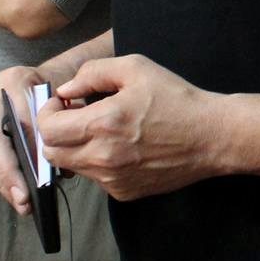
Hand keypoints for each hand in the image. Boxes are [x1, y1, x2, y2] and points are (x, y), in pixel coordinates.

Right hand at [0, 64, 46, 214]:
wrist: (42, 79)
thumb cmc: (57, 91)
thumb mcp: (63, 100)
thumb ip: (60, 125)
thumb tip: (58, 169)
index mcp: (12, 81)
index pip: (14, 122)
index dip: (23, 151)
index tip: (36, 179)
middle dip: (8, 175)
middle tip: (24, 200)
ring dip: (3, 183)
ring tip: (22, 205)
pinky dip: (1, 179)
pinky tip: (15, 196)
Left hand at [39, 55, 228, 200]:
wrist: (212, 137)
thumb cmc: (176, 98)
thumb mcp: (136, 68)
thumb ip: (93, 73)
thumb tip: (66, 90)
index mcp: (102, 124)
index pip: (47, 129)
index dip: (48, 113)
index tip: (64, 104)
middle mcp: (102, 157)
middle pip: (52, 154)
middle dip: (56, 133)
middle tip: (76, 117)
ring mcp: (112, 180)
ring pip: (73, 167)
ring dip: (77, 148)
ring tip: (104, 130)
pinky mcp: (124, 192)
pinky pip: (97, 179)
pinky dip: (99, 163)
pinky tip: (123, 147)